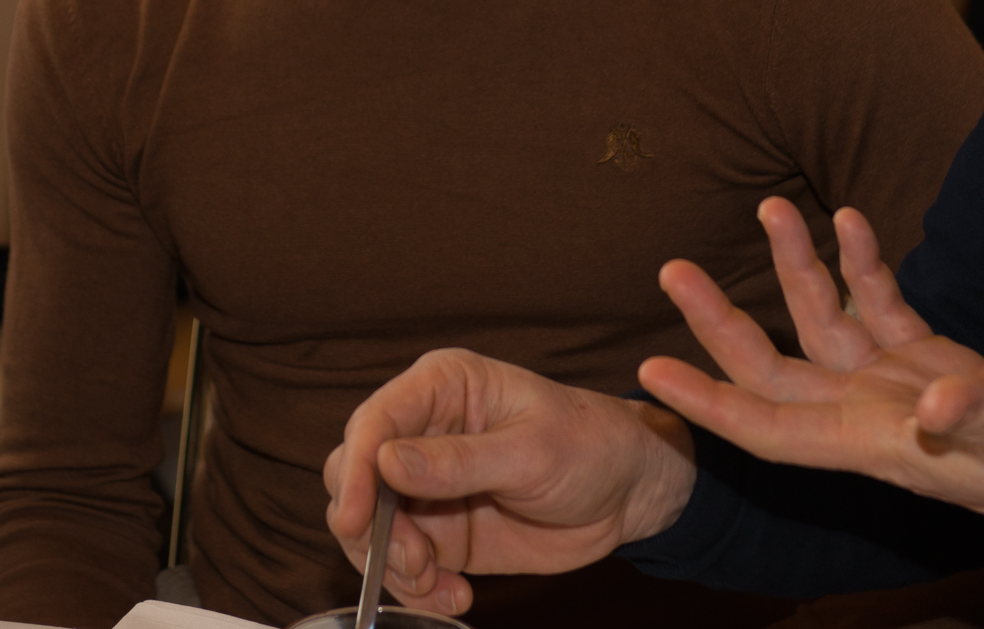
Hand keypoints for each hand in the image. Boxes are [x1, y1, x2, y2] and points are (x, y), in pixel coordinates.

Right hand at [321, 348, 698, 618]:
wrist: (629, 492)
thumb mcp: (531, 451)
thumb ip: (458, 461)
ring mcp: (426, 484)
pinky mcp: (440, 530)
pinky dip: (416, 587)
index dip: (357, 471)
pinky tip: (454, 596)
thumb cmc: (590, 444)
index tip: (357, 520)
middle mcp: (421, 432)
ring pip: (370, 526)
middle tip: (415, 561)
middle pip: (355, 474)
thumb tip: (386, 464)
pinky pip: (402, 562)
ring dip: (393, 564)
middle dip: (373, 527)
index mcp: (440, 387)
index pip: (375, 422)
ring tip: (438, 584)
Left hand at [639, 198, 983, 565]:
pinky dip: (860, 264)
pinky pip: (879, 305)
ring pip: (821, 322)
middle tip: (672, 268)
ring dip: (795, 268)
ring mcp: (896, 384)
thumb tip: (934, 401)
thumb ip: (978, 420)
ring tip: (772, 206)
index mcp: (872, 445)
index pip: (766, 427)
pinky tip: (848, 218)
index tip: (649, 372)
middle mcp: (868, 415)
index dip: (706, 402)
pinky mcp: (932, 357)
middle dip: (720, 321)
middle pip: (772, 367)